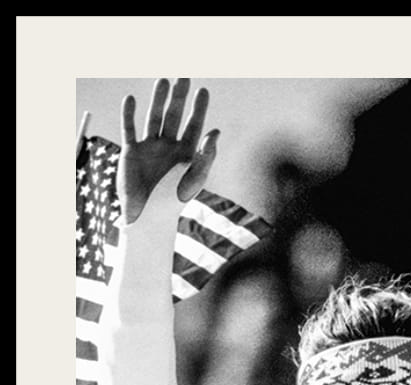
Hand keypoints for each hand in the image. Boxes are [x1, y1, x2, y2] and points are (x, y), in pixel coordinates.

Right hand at [118, 77, 218, 223]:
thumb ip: (206, 156)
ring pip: (153, 117)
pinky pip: (129, 129)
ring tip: (162, 80)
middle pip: (174, 116)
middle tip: (183, 76)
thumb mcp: (193, 179)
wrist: (147, 216)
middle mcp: (168, 147)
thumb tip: (216, 132)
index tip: (203, 91)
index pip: (194, 126)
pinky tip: (131, 99)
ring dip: (157, 99)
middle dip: (179, 97)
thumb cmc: (173, 201)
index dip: (199, 109)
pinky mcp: (131, 152)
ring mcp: (149, 148)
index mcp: (186, 153)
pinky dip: (129, 114)